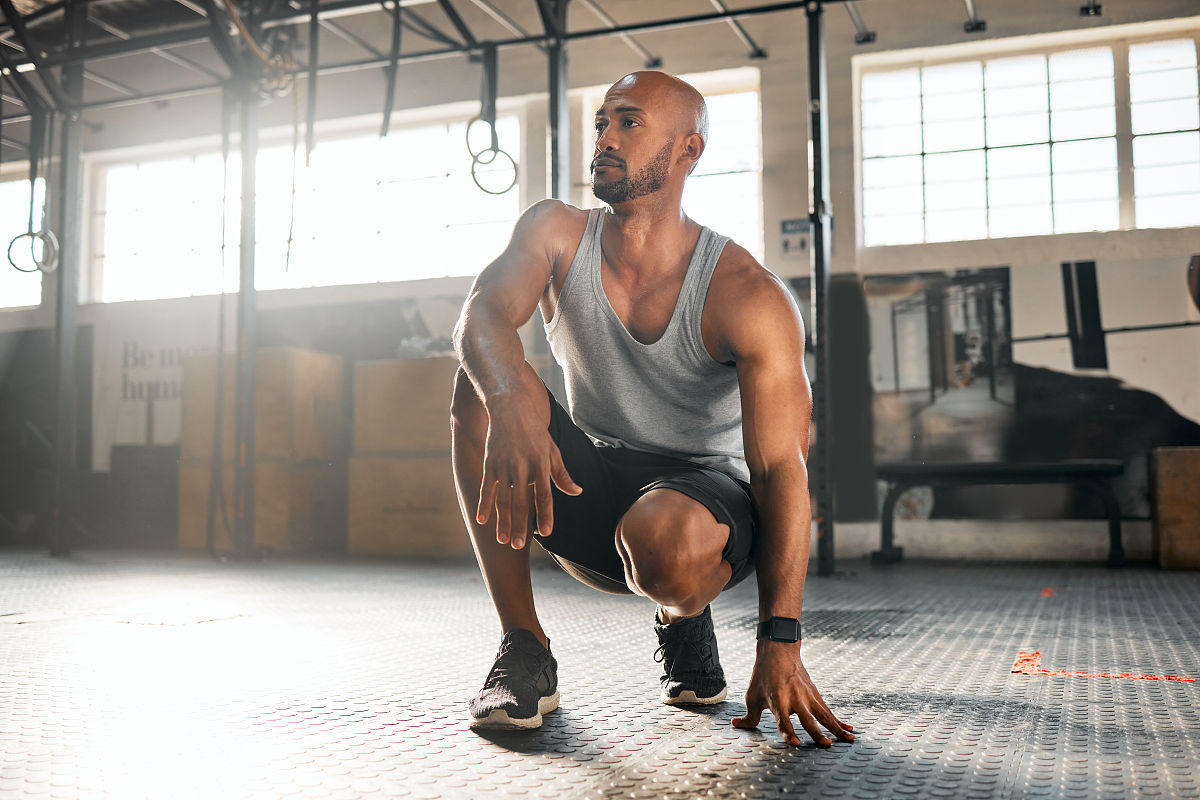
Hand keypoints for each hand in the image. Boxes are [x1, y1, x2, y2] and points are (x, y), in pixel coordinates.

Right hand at [476, 391, 581, 548]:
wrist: (510, 407)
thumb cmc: (535, 431)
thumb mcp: (552, 449)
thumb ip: (562, 474)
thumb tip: (577, 492)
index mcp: (541, 464)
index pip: (545, 495)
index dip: (546, 514)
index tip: (546, 533)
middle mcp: (522, 466)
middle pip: (522, 501)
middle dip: (521, 525)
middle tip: (518, 546)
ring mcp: (504, 465)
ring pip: (504, 499)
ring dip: (503, 521)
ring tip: (503, 540)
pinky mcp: (490, 463)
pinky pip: (487, 488)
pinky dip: (484, 504)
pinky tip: (482, 520)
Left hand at [732, 640, 853, 746]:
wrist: (779, 651)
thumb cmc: (763, 675)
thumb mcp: (752, 696)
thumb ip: (749, 716)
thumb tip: (737, 725)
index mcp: (778, 701)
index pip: (783, 721)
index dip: (789, 732)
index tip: (796, 743)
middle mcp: (795, 699)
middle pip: (808, 719)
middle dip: (817, 733)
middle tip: (826, 744)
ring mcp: (808, 697)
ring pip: (825, 715)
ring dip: (837, 728)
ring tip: (849, 740)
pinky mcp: (815, 695)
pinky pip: (828, 711)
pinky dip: (839, 721)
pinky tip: (848, 730)